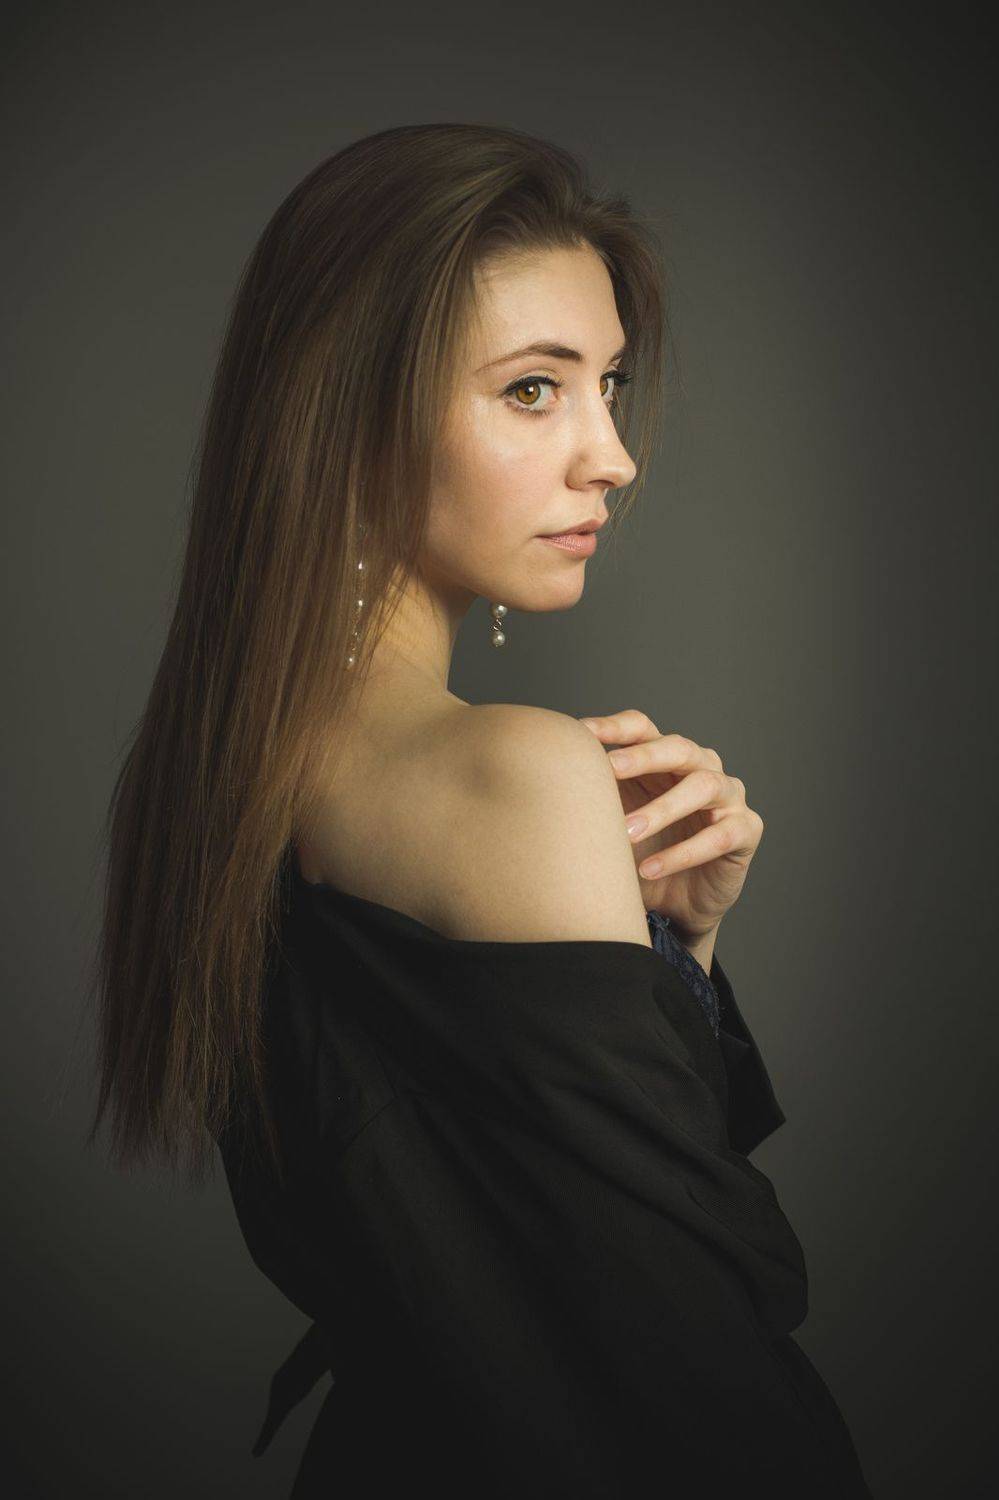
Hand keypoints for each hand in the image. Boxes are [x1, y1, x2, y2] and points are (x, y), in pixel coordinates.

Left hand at [578, 709, 763, 940]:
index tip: (580, 733)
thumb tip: (544, 776)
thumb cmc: (642, 852)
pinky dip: (683, 853)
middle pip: (678, 747)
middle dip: (642, 756)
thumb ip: (594, 796)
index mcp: (664, 758)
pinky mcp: (745, 830)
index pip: (643, 728)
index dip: (615, 727)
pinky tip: (651, 869)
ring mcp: (727, 797)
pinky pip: (720, 835)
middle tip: (608, 768)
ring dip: (662, 808)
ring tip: (627, 833)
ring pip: (703, 786)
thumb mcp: (613, 823)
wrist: (676, 903)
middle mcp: (700, 767)